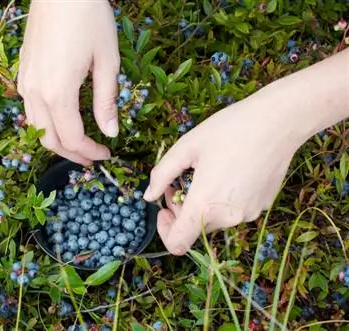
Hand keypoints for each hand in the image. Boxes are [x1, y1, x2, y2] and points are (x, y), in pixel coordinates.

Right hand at [17, 0, 119, 164]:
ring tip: (78, 143)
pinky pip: (30, 108)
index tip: (106, 154)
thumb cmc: (89, 19)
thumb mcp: (107, 61)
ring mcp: (25, 81)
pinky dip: (46, 123)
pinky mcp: (23, 71)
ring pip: (36, 126)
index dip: (90, 152)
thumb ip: (106, 101)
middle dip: (72, 154)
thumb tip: (110, 131)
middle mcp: (35, 92)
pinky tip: (62, 119)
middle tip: (92, 157)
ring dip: (56, 140)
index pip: (72, 138)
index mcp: (58, 93)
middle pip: (49, 139)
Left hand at [143, 92, 305, 255]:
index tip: (164, 208)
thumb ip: (162, 175)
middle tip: (182, 178)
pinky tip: (228, 171)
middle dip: (181, 208)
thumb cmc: (229, 129)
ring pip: (214, 220)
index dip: (164, 230)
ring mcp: (248, 214)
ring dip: (202, 203)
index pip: (177, 243)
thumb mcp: (186, 147)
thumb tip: (148, 197)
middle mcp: (228, 217)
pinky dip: (223, 200)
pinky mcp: (262, 207)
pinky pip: (233, 211)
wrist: (278, 122)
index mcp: (205, 204)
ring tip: (205, 171)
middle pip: (194, 228)